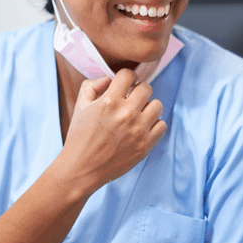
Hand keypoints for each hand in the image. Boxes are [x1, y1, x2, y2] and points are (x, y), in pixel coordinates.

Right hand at [61, 70, 165, 190]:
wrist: (82, 169)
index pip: (129, 74)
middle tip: (130, 101)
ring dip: (148, 107)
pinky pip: (162, 125)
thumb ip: (93, 85)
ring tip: (138, 115)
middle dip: (138, 91)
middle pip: (147, 88)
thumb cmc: (80, 136)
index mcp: (109, 101)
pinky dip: (154, 125)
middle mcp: (126, 114)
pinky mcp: (145, 145)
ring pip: (157, 105)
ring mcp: (138, 130)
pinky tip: (142, 128)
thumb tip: (110, 78)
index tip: (123, 86)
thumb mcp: (81, 105)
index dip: (125, 78)